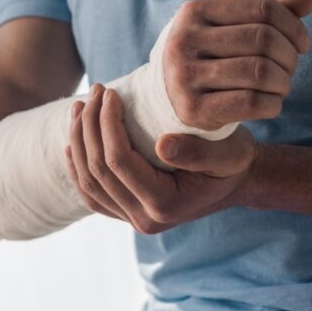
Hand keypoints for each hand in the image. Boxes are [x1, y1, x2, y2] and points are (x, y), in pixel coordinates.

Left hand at [65, 85, 258, 233]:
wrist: (238, 180)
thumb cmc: (235, 159)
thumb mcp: (229, 151)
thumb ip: (198, 151)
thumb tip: (162, 145)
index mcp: (164, 205)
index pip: (119, 161)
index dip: (107, 124)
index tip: (111, 92)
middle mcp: (144, 219)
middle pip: (98, 171)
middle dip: (89, 126)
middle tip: (95, 91)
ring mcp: (132, 218)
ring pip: (88, 182)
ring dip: (78, 142)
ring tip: (79, 107)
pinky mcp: (126, 213)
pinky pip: (91, 194)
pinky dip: (77, 168)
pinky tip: (73, 143)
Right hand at [162, 0, 311, 130]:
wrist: (172, 97)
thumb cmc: (214, 54)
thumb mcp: (235, 24)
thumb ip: (272, 7)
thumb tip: (309, 1)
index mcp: (194, 11)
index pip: (263, 8)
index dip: (294, 26)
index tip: (302, 44)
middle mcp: (183, 40)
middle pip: (263, 39)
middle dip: (290, 56)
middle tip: (290, 69)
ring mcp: (183, 76)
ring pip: (260, 72)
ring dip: (284, 82)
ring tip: (282, 86)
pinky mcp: (191, 108)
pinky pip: (250, 102)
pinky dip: (273, 104)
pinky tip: (271, 104)